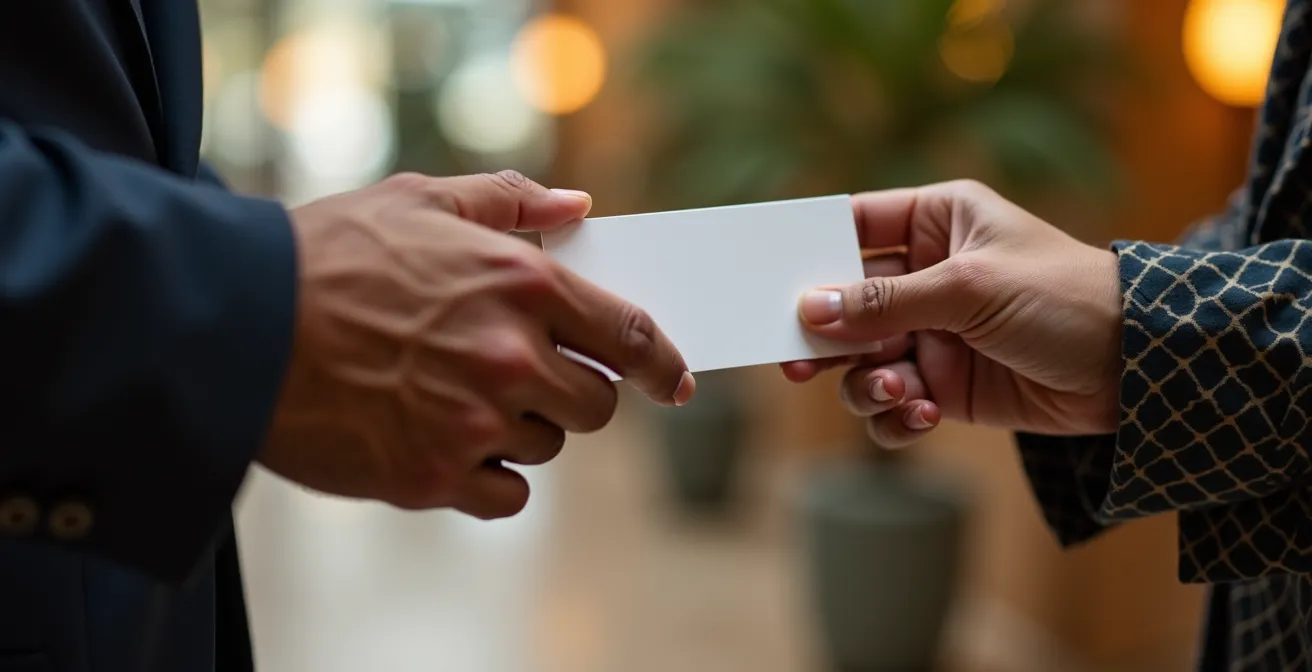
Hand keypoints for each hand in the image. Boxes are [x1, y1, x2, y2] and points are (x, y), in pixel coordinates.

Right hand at [262, 171, 695, 517]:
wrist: (235, 324)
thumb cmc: (325, 255)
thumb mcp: (420, 200)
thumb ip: (509, 203)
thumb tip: (577, 208)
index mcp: (520, 284)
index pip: (630, 335)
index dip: (663, 364)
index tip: (675, 381)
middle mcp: (511, 357)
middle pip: (596, 404)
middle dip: (574, 393)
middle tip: (526, 376)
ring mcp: (475, 422)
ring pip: (548, 447)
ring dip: (522, 429)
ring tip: (457, 396)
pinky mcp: (433, 477)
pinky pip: (508, 496)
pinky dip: (491, 478)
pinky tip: (449, 443)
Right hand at [780, 180, 1120, 446]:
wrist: (1139, 369)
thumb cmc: (1064, 298)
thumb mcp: (970, 289)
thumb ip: (886, 302)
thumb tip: (811, 309)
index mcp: (937, 221)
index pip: (854, 226)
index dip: (809, 251)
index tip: (767, 279)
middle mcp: (928, 274)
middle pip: (845, 302)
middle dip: (824, 334)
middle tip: (796, 360)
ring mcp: (935, 333)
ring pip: (862, 361)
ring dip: (867, 382)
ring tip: (899, 391)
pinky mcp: (947, 385)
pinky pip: (894, 405)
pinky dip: (898, 417)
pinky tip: (926, 416)